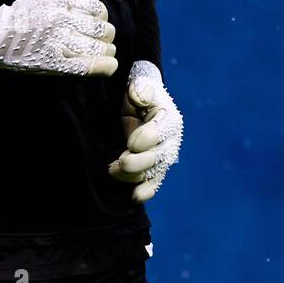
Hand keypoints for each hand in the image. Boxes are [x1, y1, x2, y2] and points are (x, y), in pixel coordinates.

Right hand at [0, 0, 117, 76]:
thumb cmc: (25, 13)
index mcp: (60, 0)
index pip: (97, 9)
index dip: (102, 16)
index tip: (97, 21)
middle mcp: (59, 19)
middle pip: (101, 29)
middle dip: (106, 35)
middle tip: (102, 38)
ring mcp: (56, 42)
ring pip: (98, 48)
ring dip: (107, 51)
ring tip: (104, 51)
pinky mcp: (53, 64)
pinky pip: (87, 66)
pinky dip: (104, 66)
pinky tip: (110, 65)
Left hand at [109, 60, 182, 201]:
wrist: (138, 105)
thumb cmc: (139, 94)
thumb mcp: (139, 85)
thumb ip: (140, 89)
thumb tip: (140, 96)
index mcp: (169, 119)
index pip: (161, 132)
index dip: (147, 138)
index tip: (131, 142)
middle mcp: (170, 141)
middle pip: (157, 157)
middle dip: (138, 163)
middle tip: (120, 162)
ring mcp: (163, 157)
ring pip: (152, 173)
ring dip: (133, 176)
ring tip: (113, 170)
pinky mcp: (154, 169)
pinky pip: (153, 183)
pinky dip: (145, 191)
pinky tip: (134, 197)